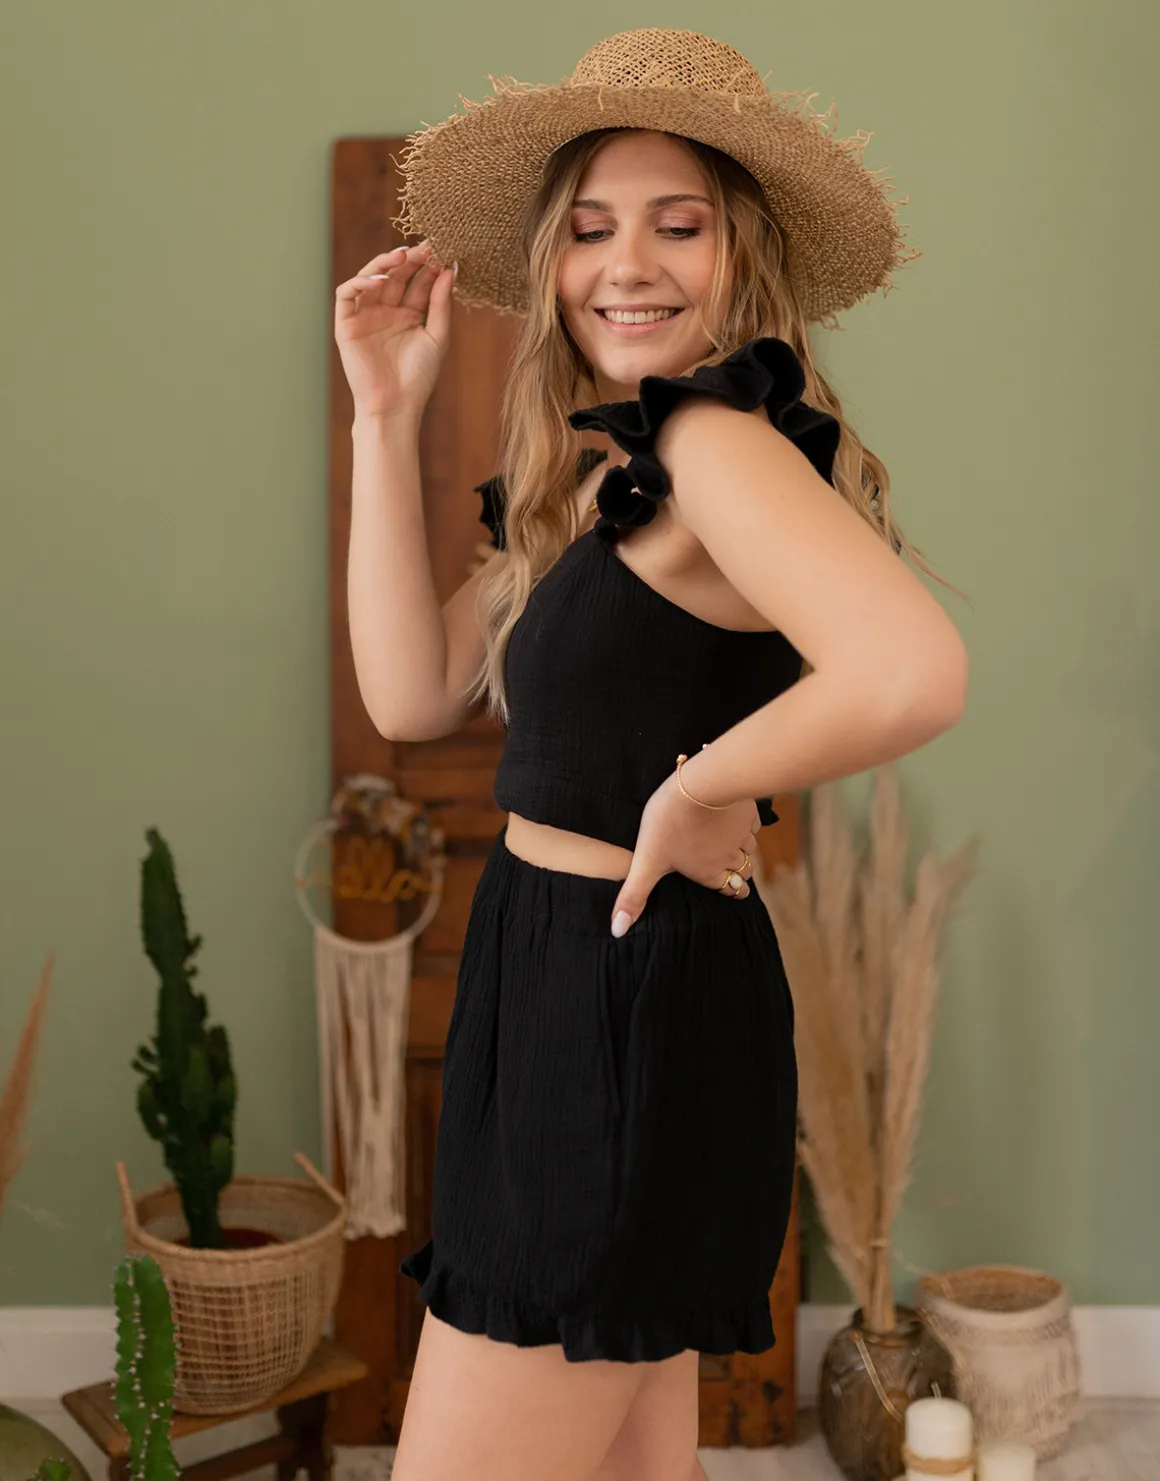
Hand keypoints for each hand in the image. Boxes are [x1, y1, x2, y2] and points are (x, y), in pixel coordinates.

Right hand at [333, 240, 454, 420]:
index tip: (442, 253)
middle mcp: (386, 312)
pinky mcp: (346, 324)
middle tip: (425, 247)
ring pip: (370, 278)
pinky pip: (347, 294)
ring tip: (403, 256)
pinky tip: (379, 279)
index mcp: (409, 315)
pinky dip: (360, 282)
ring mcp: (365, 316)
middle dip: (409, 260)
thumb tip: (450, 270)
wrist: (395, 404)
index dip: (428, 267)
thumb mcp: (437, 336)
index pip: (417, 283)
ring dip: (384, 263)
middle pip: (395, 276)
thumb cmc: (418, 377)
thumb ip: (441, 304)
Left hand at [609, 769, 758, 936]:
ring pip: (750, 848)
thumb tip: (618, 931)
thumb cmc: (671, 822)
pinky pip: (752, 824)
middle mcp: (730, 858)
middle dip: (739, 871)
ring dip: (743, 847)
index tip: (733, 890)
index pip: (732, 891)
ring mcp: (742, 835)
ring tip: (730, 842)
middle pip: (744, 872)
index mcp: (709, 873)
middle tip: (730, 867)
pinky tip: (733, 818)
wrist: (701, 783)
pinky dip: (746, 824)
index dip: (733, 891)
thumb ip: (634, 895)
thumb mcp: (646, 860)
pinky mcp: (748, 813)